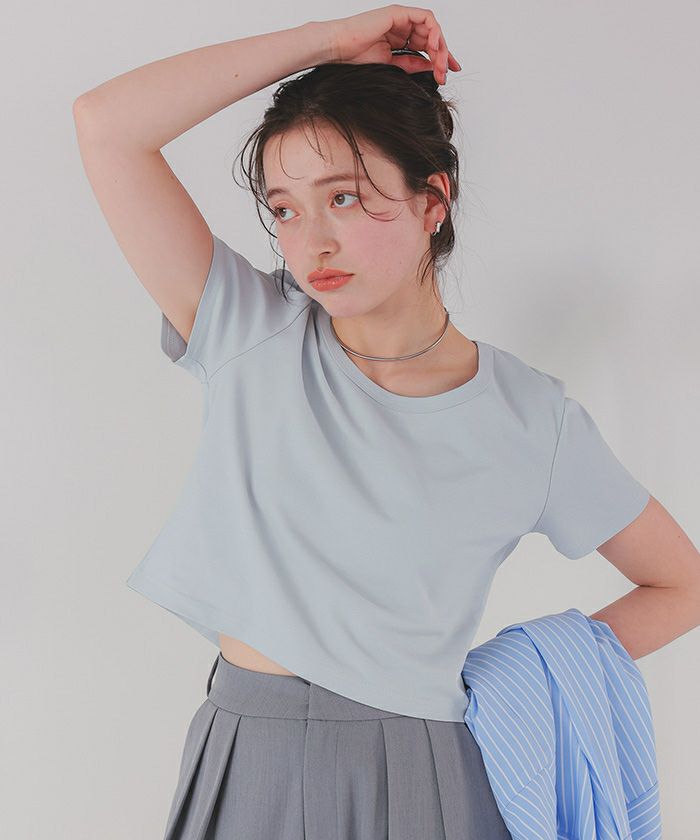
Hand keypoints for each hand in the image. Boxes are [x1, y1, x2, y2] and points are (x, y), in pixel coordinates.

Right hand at [320, 5, 461, 85]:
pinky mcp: (400, 12)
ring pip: (432, 28)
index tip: (448, 72)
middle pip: (432, 37)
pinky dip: (434, 31)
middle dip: (443, 55)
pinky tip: (434, 47)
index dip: (440, 58)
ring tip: (440, 64)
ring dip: (440, 46)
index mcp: (400, 37)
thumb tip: (432, 67)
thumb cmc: (357, 56)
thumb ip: (412, 63)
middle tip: (445, 74)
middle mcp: (403, 25)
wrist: (340, 48)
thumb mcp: (393, 65)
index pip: (427, 45)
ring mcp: (402, 18)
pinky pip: (425, 18)